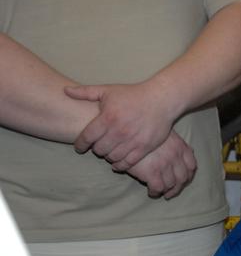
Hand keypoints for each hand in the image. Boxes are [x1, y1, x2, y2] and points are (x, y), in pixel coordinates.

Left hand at [65, 80, 180, 169]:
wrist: (161, 99)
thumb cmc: (133, 94)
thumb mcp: (108, 90)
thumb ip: (85, 92)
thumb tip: (65, 91)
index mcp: (107, 118)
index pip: (86, 137)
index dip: (80, 144)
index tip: (79, 147)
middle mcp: (118, 131)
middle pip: (99, 150)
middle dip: (96, 149)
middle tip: (98, 147)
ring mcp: (132, 140)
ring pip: (112, 157)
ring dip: (108, 156)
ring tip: (109, 152)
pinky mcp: (144, 147)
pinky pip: (128, 163)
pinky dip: (120, 165)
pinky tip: (118, 162)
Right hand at [124, 131, 196, 198]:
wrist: (128, 134)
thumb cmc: (144, 132)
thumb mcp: (165, 134)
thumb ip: (176, 144)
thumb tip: (188, 151)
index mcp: (180, 146)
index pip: (192, 166)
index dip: (188, 176)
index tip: (183, 182)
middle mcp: (175, 156)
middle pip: (183, 178)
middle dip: (177, 188)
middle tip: (170, 193)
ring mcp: (165, 164)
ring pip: (171, 185)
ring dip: (166, 191)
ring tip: (159, 193)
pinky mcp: (152, 172)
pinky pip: (158, 188)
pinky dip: (155, 193)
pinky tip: (151, 192)